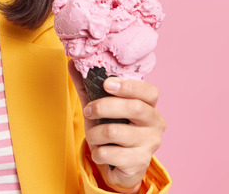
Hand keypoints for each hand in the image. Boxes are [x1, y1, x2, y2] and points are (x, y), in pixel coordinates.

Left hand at [68, 63, 165, 193]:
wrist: (121, 166)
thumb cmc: (113, 129)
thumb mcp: (101, 107)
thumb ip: (88, 86)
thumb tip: (73, 63)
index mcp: (150, 105)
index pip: (150, 92)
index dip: (129, 86)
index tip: (107, 83)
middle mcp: (156, 123)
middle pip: (134, 108)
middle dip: (103, 106)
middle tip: (88, 111)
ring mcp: (150, 144)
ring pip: (115, 132)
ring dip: (94, 134)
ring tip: (93, 136)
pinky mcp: (140, 162)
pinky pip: (109, 154)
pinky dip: (97, 152)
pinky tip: (100, 152)